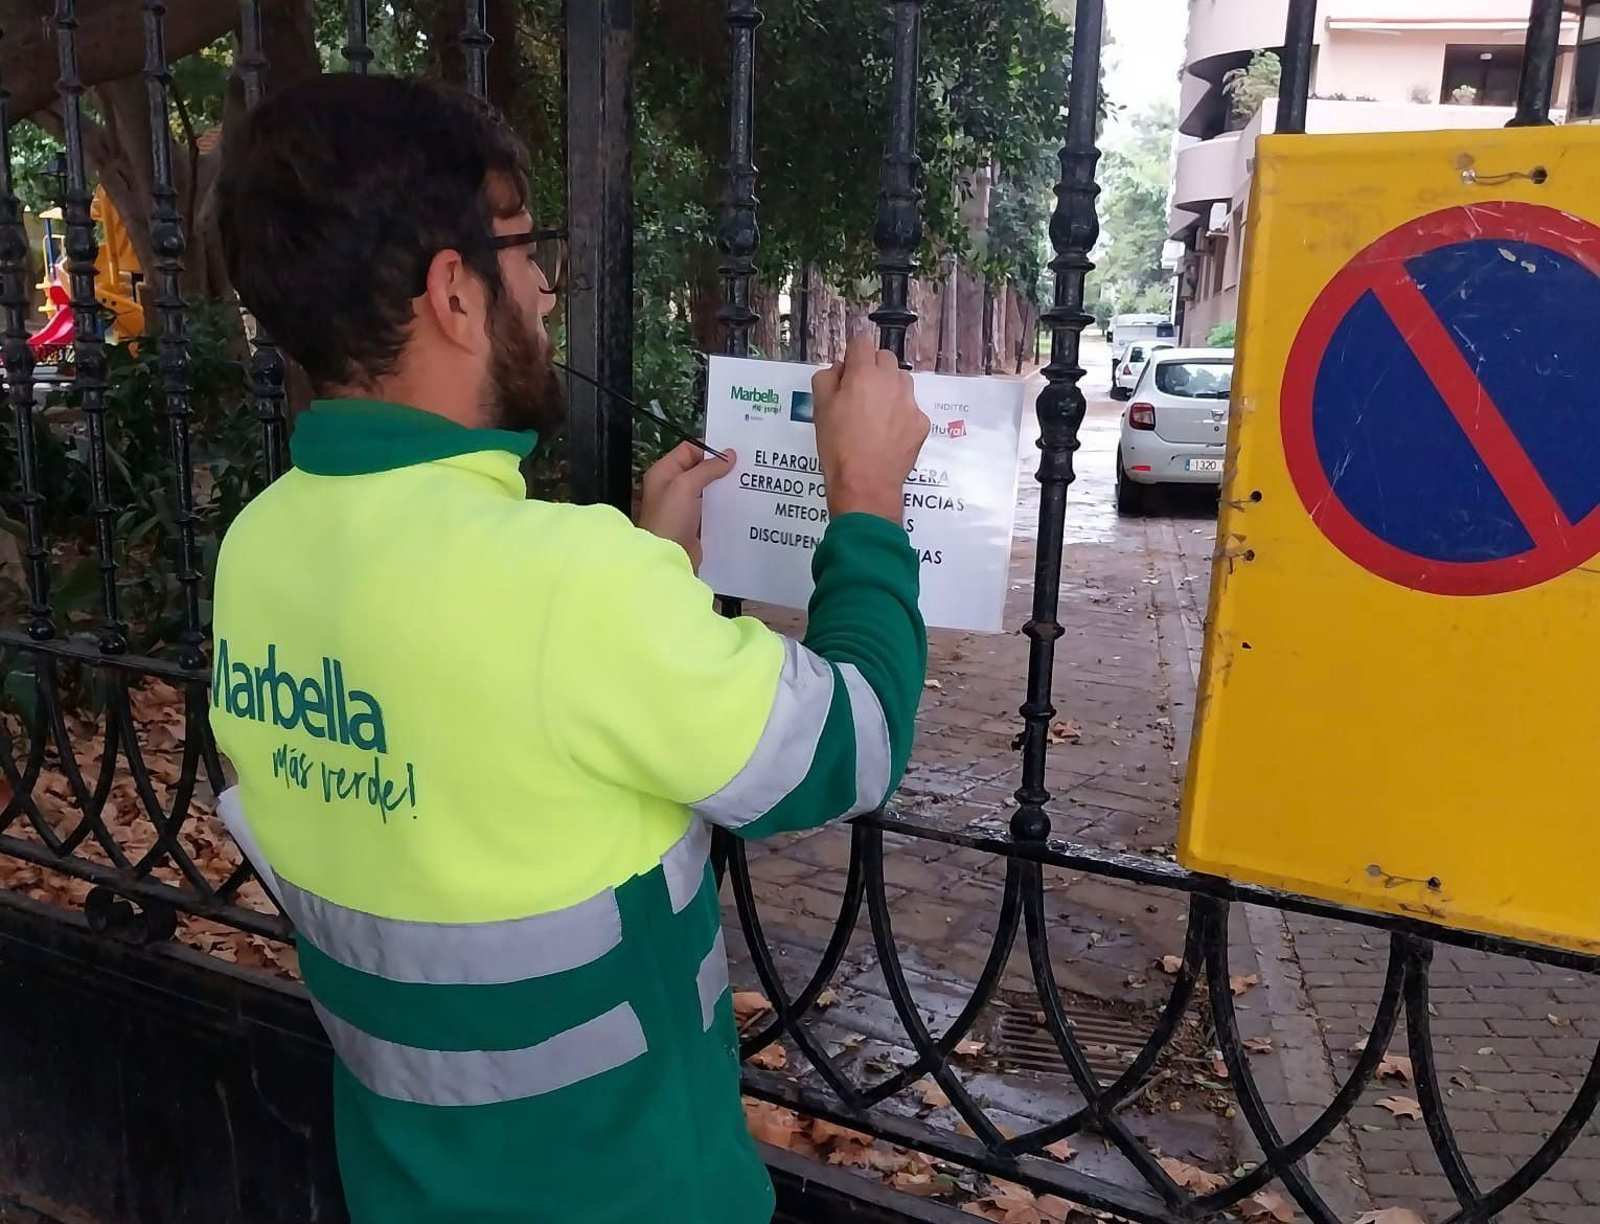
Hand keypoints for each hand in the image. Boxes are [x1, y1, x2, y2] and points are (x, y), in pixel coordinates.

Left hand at [638, 441, 736, 571]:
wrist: (668, 556)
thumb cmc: (671, 517)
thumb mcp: (685, 485)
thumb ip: (707, 468)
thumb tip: (730, 455)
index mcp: (664, 472)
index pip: (689, 450)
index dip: (710, 448)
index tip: (734, 450)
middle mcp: (674, 486)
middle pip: (701, 469)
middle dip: (722, 467)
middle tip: (748, 464)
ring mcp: (686, 505)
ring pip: (710, 488)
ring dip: (726, 485)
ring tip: (750, 481)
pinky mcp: (697, 522)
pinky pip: (714, 507)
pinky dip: (726, 503)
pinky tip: (744, 501)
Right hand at [811, 335, 929, 523]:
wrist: (865, 484)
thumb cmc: (837, 447)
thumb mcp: (819, 409)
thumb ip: (826, 378)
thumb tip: (840, 370)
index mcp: (863, 374)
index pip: (861, 342)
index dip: (852, 354)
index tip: (848, 368)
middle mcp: (891, 382)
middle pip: (885, 357)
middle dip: (872, 368)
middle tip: (860, 392)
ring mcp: (910, 402)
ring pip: (901, 380)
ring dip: (889, 388)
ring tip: (875, 413)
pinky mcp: (921, 423)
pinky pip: (910, 408)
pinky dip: (900, 414)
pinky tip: (887, 434)